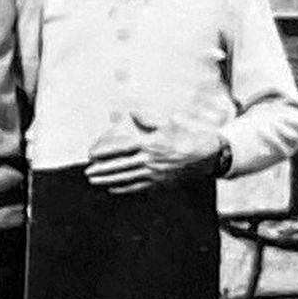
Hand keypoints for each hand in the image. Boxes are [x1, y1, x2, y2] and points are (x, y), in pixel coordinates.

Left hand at [84, 112, 222, 193]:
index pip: (122, 148)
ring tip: (94, 181)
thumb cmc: (189, 136)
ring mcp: (155, 174)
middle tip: (87, 172)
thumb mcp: (171, 123)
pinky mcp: (161, 183)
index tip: (92, 153)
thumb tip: (133, 110)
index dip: (105, 151)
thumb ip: (150, 118)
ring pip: (127, 179)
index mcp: (152, 144)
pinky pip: (139, 187)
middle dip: (102, 170)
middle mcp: (151, 161)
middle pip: (121, 167)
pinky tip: (113, 189)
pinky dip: (124, 189)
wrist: (210, 156)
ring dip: (108, 180)